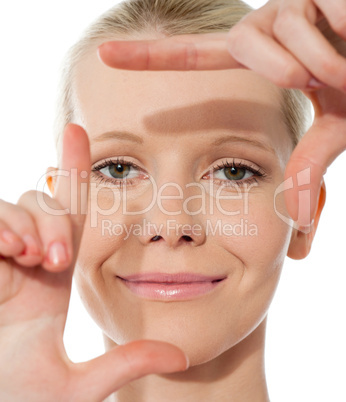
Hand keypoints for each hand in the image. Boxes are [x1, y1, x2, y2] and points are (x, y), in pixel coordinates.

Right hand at [0, 124, 187, 401]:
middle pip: (47, 205)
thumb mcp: (81, 384)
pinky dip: (2, 227)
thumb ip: (128, 363)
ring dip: (29, 225)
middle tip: (57, 257)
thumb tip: (181, 359)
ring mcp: (4, 258)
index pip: (71, 212)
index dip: (74, 170)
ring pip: (18, 208)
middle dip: (53, 219)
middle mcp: (32, 259)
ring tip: (34, 258)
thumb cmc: (24, 399)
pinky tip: (12, 250)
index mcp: (58, 275)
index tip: (80, 131)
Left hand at [97, 0, 345, 228]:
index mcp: (262, 60)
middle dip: (279, 66)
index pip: (195, 58)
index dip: (151, 58)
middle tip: (318, 79)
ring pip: (279, 33)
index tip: (104, 57)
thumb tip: (296, 220)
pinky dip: (338, 45)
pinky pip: (308, 20)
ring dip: (321, 62)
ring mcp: (289, 2)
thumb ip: (309, 162)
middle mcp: (268, 27)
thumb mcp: (338, 126)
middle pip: (237, 40)